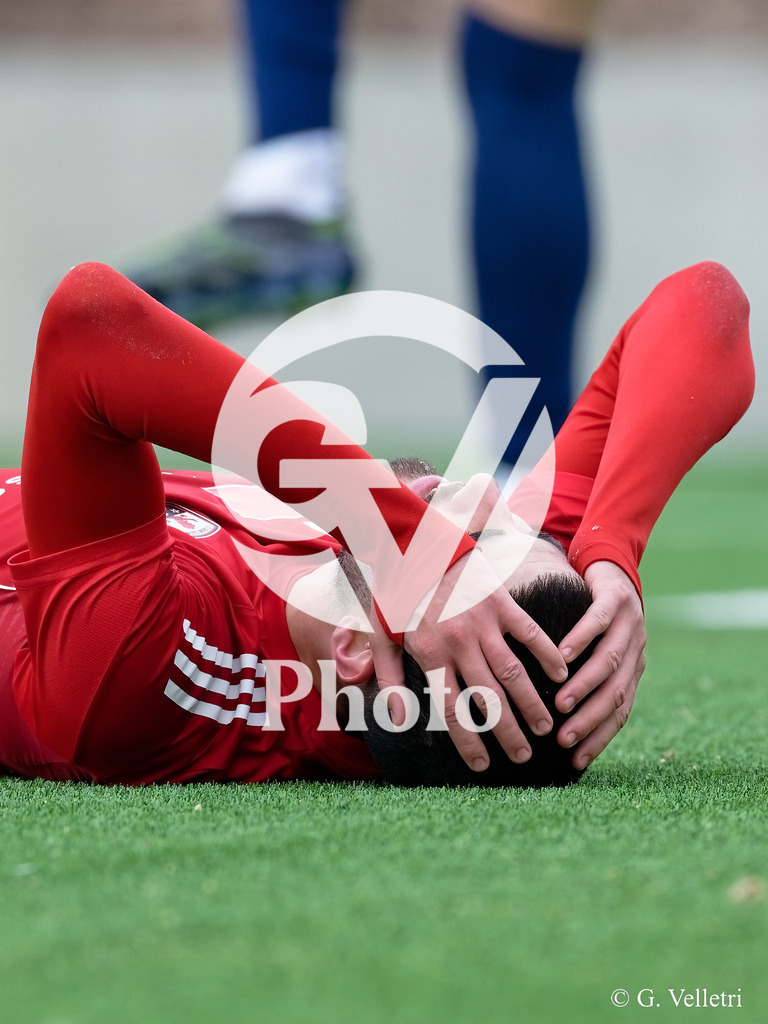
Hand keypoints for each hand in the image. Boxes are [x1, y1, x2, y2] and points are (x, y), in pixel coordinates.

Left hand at [369, 549, 568, 771]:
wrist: (415, 543)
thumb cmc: (396, 593)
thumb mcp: (382, 636)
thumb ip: (389, 679)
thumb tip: (397, 720)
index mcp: (429, 655)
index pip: (451, 710)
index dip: (468, 742)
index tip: (482, 766)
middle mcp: (459, 643)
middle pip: (489, 698)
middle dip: (508, 732)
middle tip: (525, 757)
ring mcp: (482, 622)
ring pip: (513, 672)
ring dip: (531, 702)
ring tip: (548, 727)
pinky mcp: (501, 602)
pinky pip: (530, 633)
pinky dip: (547, 654)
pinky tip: (561, 675)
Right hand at [554, 560, 646, 768]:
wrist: (611, 565)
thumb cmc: (595, 616)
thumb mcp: (597, 652)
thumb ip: (586, 682)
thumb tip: (556, 725)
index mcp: (632, 670)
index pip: (620, 713)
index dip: (600, 738)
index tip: (575, 761)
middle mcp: (637, 651)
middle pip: (617, 694)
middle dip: (591, 720)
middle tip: (563, 740)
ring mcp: (629, 624)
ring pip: (610, 662)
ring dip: (585, 686)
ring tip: (561, 704)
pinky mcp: (616, 598)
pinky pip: (599, 622)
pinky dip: (581, 640)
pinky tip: (561, 655)